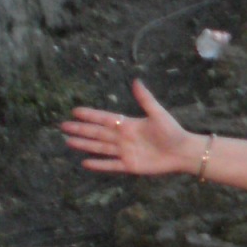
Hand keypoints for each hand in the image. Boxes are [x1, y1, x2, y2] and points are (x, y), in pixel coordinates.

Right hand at [61, 78, 196, 175]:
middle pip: (98, 133)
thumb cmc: (173, 131)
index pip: (105, 118)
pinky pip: (110, 165)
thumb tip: (136, 81)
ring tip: (68, 142)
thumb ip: (145, 99)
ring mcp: (125, 152)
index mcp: (129, 124)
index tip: (74, 111)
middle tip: (63, 127)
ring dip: (85, 145)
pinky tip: (84, 162)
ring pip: (100, 148)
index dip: (90, 115)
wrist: (183, 152)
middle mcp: (123, 138)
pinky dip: (98, 164)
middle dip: (81, 130)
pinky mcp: (129, 166)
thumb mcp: (158, 113)